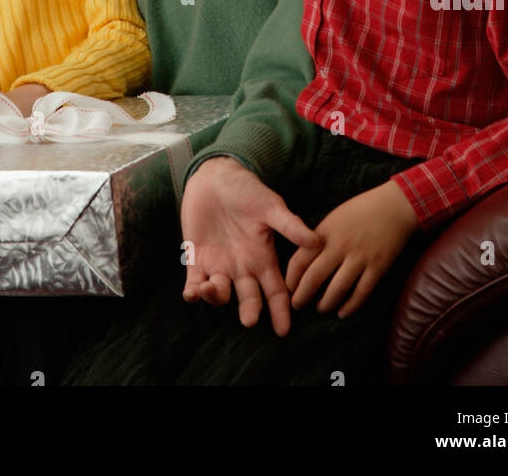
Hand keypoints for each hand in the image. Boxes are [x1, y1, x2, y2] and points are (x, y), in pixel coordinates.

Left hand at [180, 157, 319, 337]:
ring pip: (220, 292)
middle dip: (249, 310)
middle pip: (249, 297)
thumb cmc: (247, 190)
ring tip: (211, 290)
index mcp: (263, 258)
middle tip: (249, 319)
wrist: (216, 177)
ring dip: (216, 297)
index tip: (284, 330)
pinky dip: (192, 292)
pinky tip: (192, 294)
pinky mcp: (197, 258)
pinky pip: (194, 281)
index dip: (280, 311)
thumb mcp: (271, 207)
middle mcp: (242, 267)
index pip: (276, 291)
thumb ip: (290, 226)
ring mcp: (219, 265)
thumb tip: (316, 242)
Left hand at [286, 179, 419, 318]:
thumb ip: (319, 238)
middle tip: (297, 305)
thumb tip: (304, 261)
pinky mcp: (378, 267)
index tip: (288, 288)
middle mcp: (340, 246)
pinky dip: (350, 306)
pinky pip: (361, 292)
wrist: (394, 206)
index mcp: (325, 232)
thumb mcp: (334, 218)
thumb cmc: (361, 210)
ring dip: (325, 304)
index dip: (291, 278)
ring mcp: (360, 257)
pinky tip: (343, 312)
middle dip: (302, 296)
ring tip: (320, 309)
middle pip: (314, 278)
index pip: (300, 259)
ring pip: (337, 289)